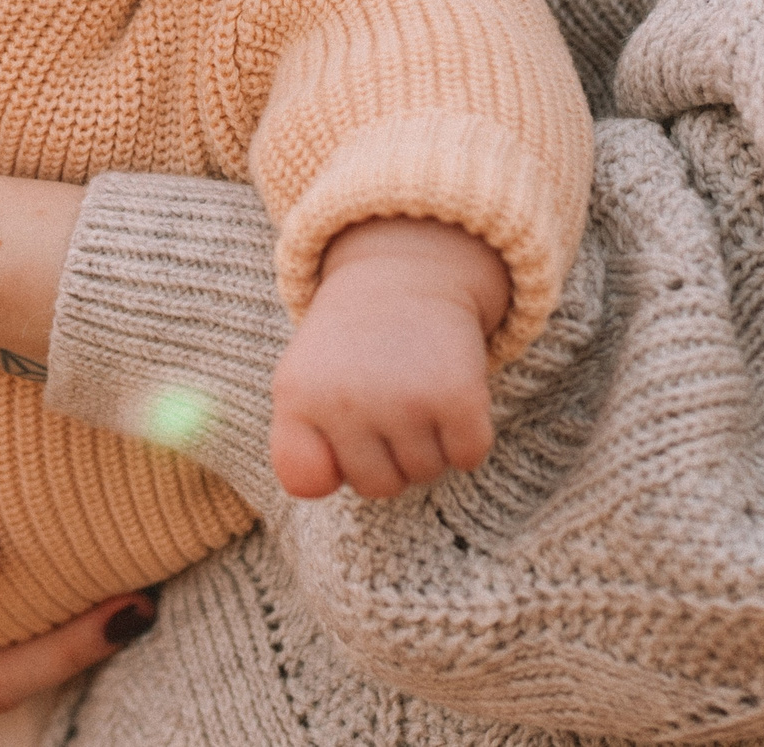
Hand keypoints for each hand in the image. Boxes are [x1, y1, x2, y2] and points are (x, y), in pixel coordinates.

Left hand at [268, 217, 508, 500]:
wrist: (406, 273)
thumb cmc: (351, 345)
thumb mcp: (301, 383)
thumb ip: (295, 445)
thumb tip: (318, 490)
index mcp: (298, 394)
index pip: (306, 480)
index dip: (330, 462)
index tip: (336, 423)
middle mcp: (347, 400)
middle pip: (379, 486)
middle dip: (387, 454)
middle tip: (384, 398)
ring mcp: (404, 399)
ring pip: (426, 473)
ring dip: (429, 442)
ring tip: (414, 388)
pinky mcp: (459, 397)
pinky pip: (468, 456)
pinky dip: (466, 435)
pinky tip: (448, 392)